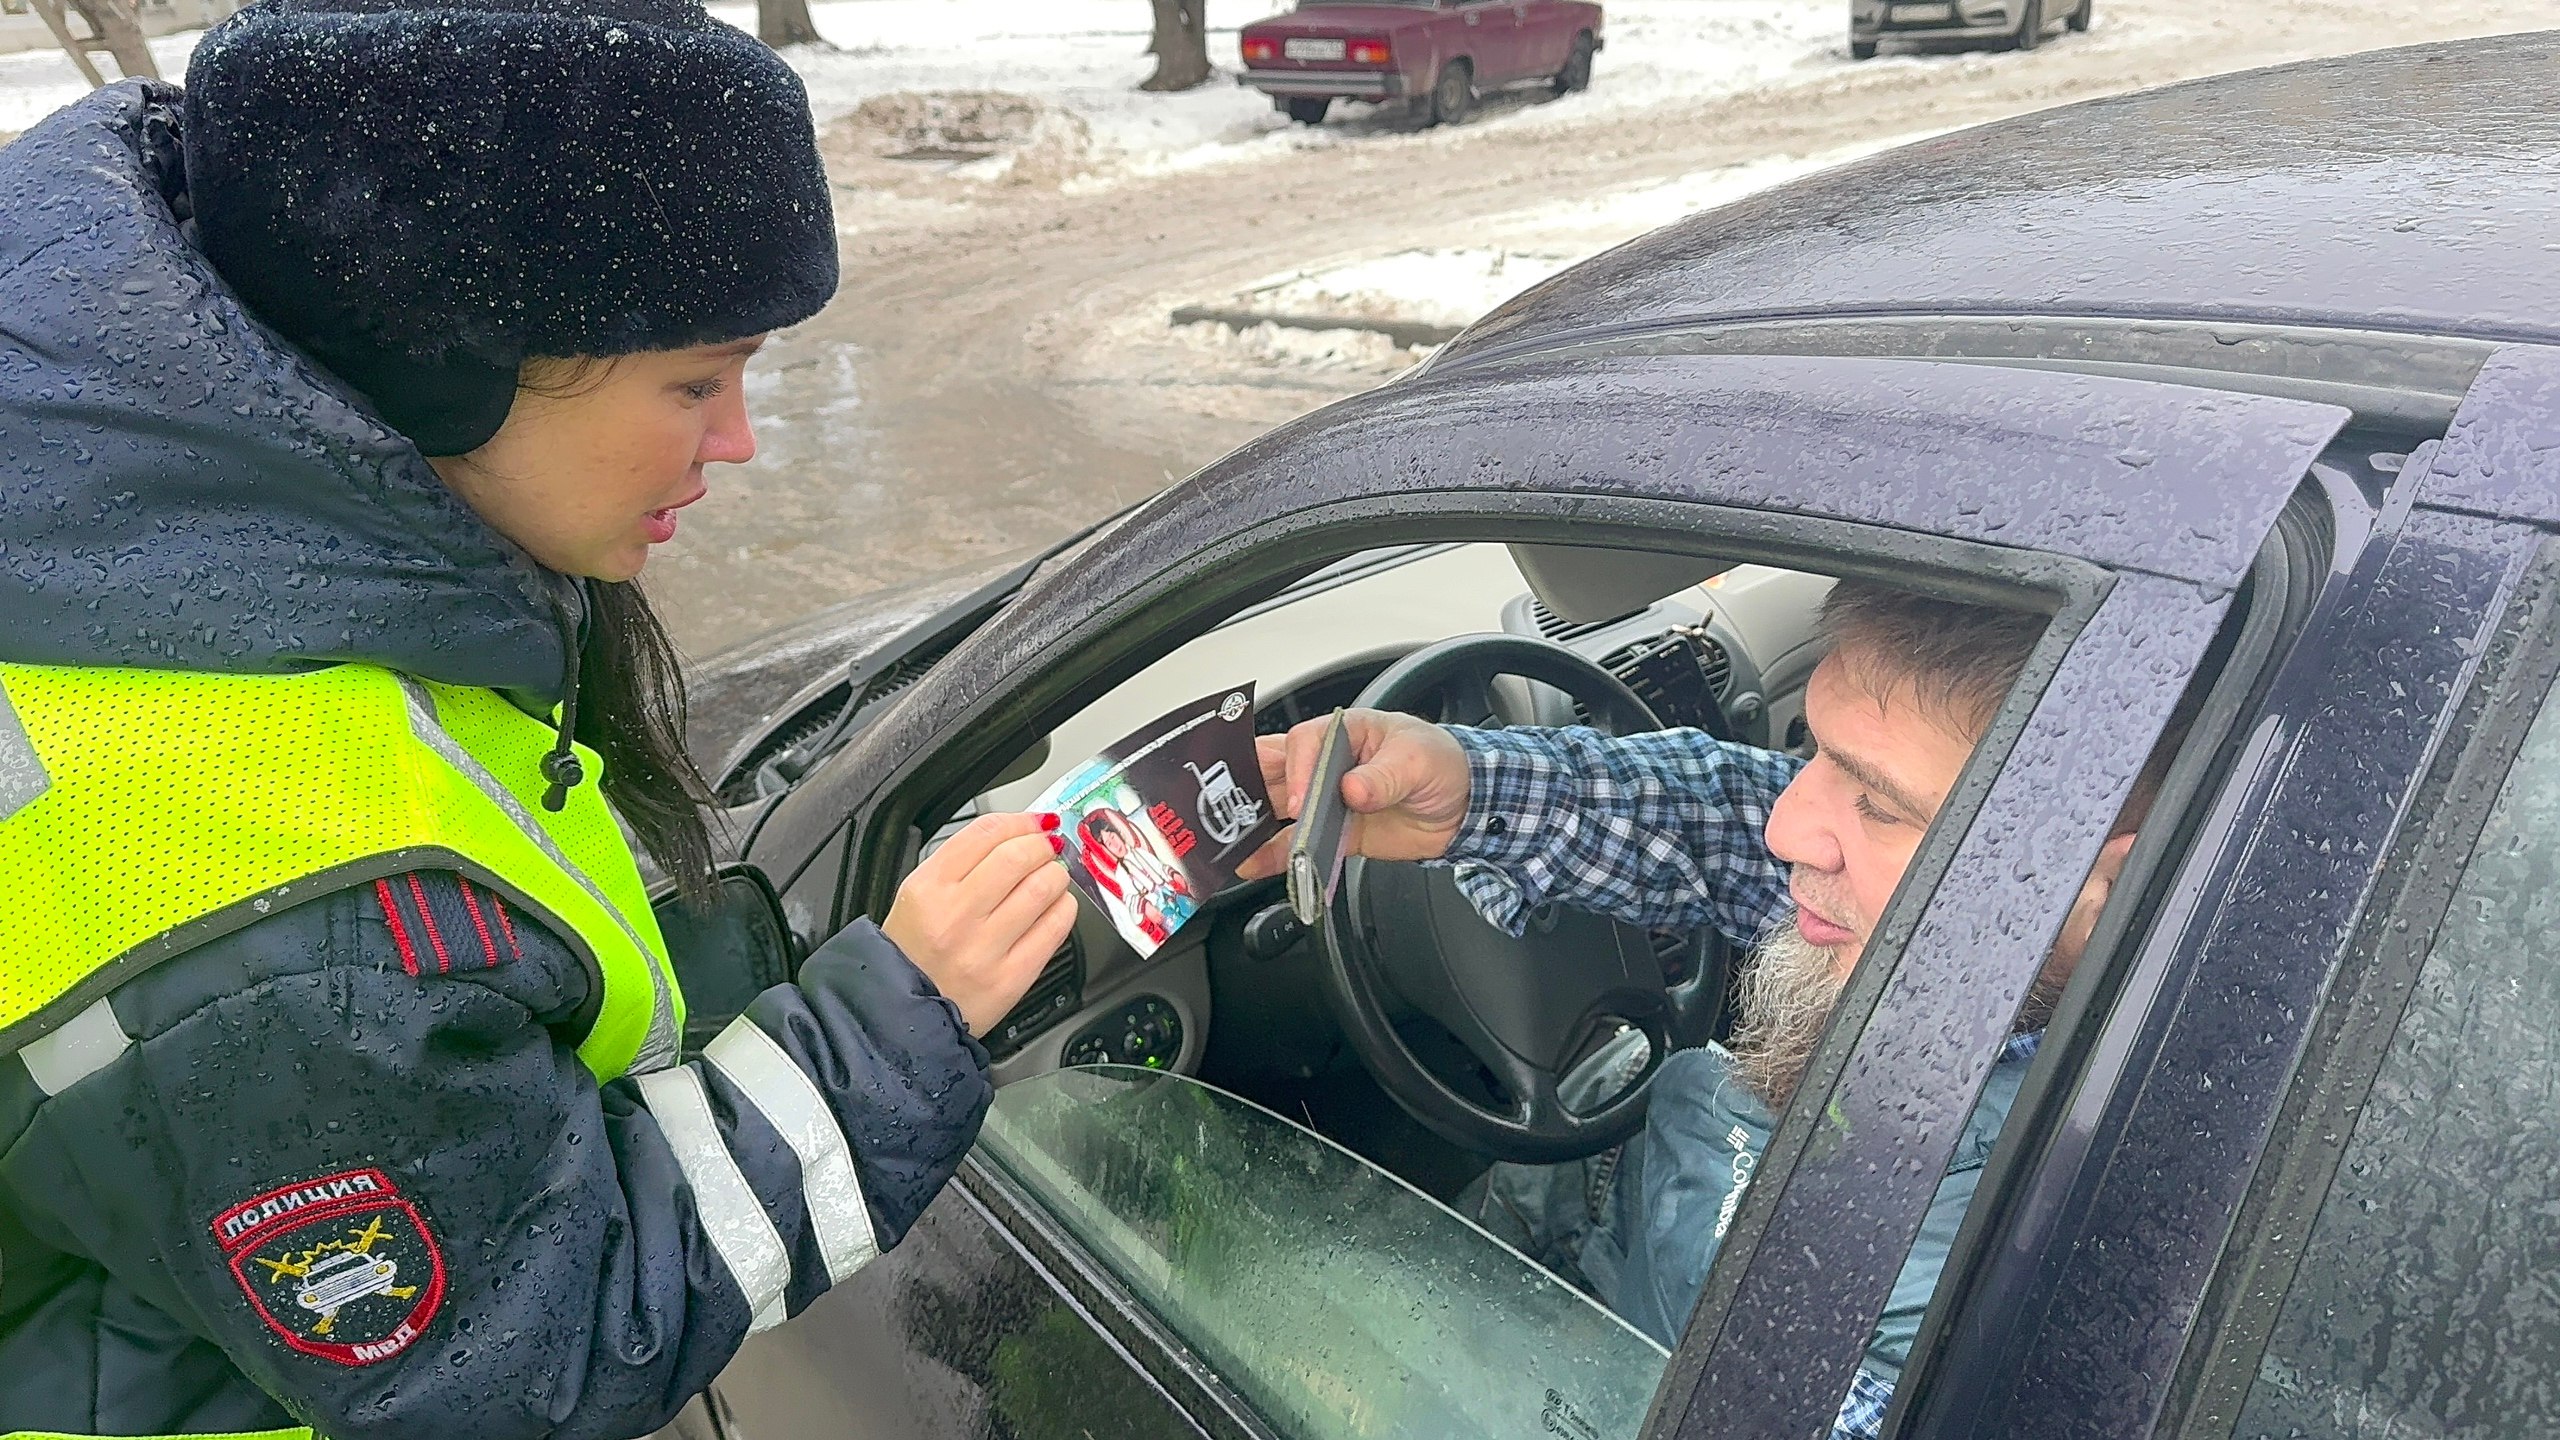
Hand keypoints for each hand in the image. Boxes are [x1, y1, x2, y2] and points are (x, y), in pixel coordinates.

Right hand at [883, 813, 1077, 1035]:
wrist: (904, 1016)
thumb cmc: (913, 953)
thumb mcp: (917, 896)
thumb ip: (961, 863)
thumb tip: (1015, 834)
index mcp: (928, 889)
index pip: (984, 835)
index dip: (1019, 821)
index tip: (1034, 822)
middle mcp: (956, 916)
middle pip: (1017, 857)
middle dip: (1042, 844)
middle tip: (1049, 846)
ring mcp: (985, 949)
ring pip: (1041, 888)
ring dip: (1057, 874)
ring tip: (1054, 875)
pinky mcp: (1011, 978)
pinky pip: (1054, 930)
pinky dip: (1064, 909)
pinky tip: (1058, 905)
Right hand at [1237, 708, 1472, 880]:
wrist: (1464, 806)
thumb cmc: (1441, 762)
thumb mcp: (1418, 760)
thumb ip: (1384, 776)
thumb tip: (1352, 789)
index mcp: (1345, 731)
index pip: (1304, 742)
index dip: (1297, 770)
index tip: (1300, 801)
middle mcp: (1328, 762)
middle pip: (1275, 770)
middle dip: (1248, 786)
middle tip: (1226, 808)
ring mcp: (1327, 799)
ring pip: (1277, 808)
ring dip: (1253, 823)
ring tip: (1231, 843)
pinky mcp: (1334, 831)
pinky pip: (1298, 842)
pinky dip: (1275, 855)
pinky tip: (1253, 864)